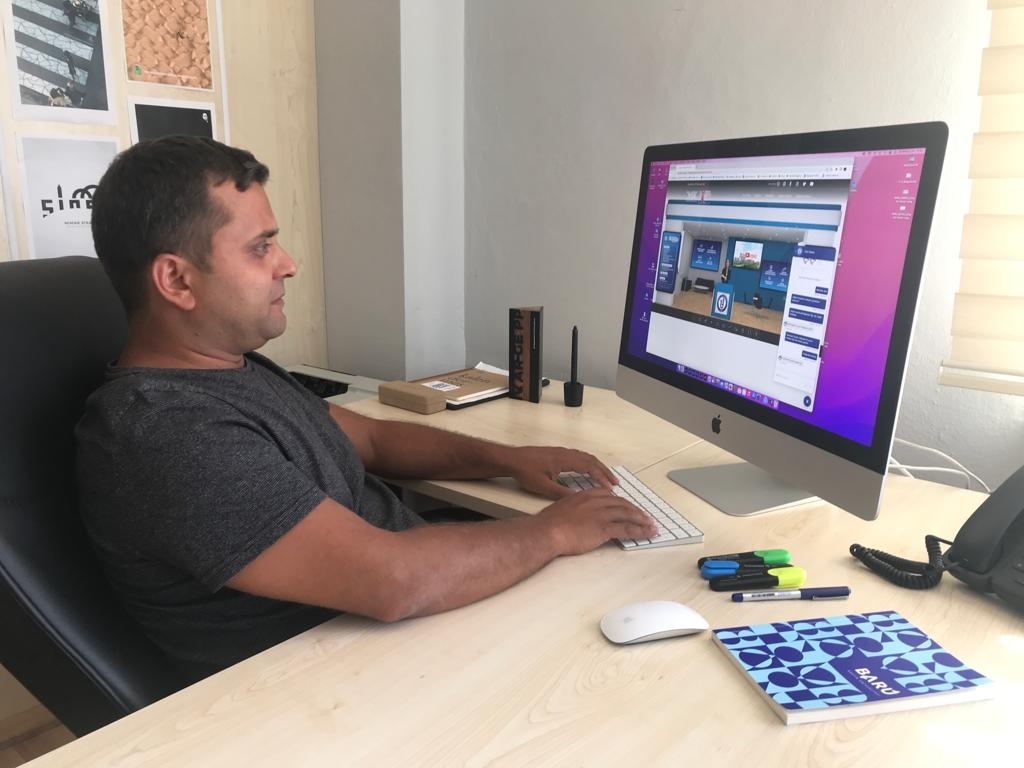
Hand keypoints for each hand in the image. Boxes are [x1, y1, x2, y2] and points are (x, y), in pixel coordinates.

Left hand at [508, 446, 617, 499]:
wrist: (511, 459)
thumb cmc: (525, 472)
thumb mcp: (544, 487)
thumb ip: (562, 493)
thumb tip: (579, 499)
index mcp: (565, 460)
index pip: (589, 467)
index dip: (601, 477)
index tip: (610, 488)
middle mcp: (566, 453)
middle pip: (591, 460)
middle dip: (604, 471)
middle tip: (615, 482)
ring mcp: (562, 452)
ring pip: (585, 457)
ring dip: (597, 466)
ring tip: (606, 477)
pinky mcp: (557, 453)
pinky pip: (579, 456)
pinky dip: (588, 463)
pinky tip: (588, 470)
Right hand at [537, 488, 657, 554]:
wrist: (546, 531)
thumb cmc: (548, 523)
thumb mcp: (560, 509)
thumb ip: (572, 510)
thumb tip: (573, 517)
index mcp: (585, 495)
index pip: (609, 496)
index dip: (621, 502)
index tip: (627, 506)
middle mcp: (596, 501)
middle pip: (622, 503)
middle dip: (636, 510)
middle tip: (645, 517)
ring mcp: (601, 514)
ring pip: (628, 514)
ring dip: (642, 520)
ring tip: (651, 525)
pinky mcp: (604, 528)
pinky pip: (627, 529)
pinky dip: (640, 531)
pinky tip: (648, 534)